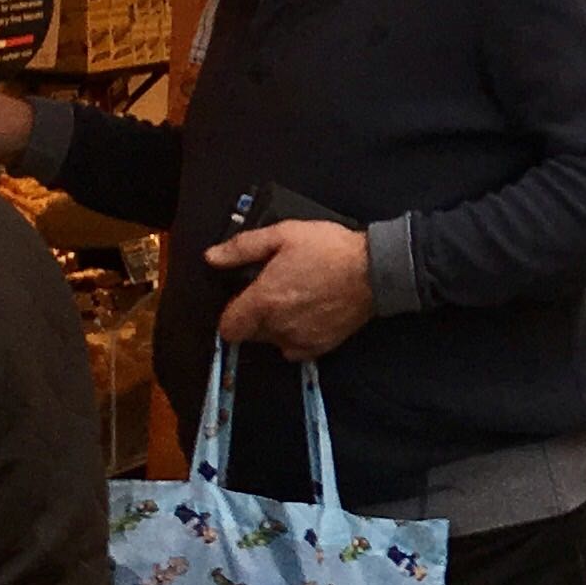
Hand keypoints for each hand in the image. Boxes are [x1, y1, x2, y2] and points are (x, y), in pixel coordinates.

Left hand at [203, 218, 373, 360]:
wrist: (374, 270)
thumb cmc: (328, 249)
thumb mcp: (283, 234)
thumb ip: (242, 248)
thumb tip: (210, 258)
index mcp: (263, 301)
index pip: (228, 327)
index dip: (231, 313)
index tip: (244, 299)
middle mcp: (277, 327)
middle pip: (249, 334)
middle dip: (254, 317)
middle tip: (273, 293)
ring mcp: (299, 340)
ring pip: (272, 341)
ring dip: (275, 327)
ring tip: (295, 303)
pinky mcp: (319, 348)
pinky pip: (294, 350)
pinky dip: (295, 338)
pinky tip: (307, 318)